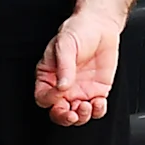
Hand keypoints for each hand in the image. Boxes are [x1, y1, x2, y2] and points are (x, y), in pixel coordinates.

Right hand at [33, 8, 122, 125]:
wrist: (100, 26)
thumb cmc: (77, 32)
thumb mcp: (65, 45)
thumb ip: (64, 66)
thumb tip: (62, 85)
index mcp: (48, 77)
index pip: (43, 98)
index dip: (50, 100)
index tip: (60, 92)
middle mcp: (63, 87)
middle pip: (58, 112)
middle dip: (64, 117)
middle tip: (72, 114)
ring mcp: (80, 90)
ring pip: (77, 114)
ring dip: (82, 117)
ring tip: (87, 106)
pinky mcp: (97, 90)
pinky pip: (96, 108)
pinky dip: (98, 111)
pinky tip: (99, 103)